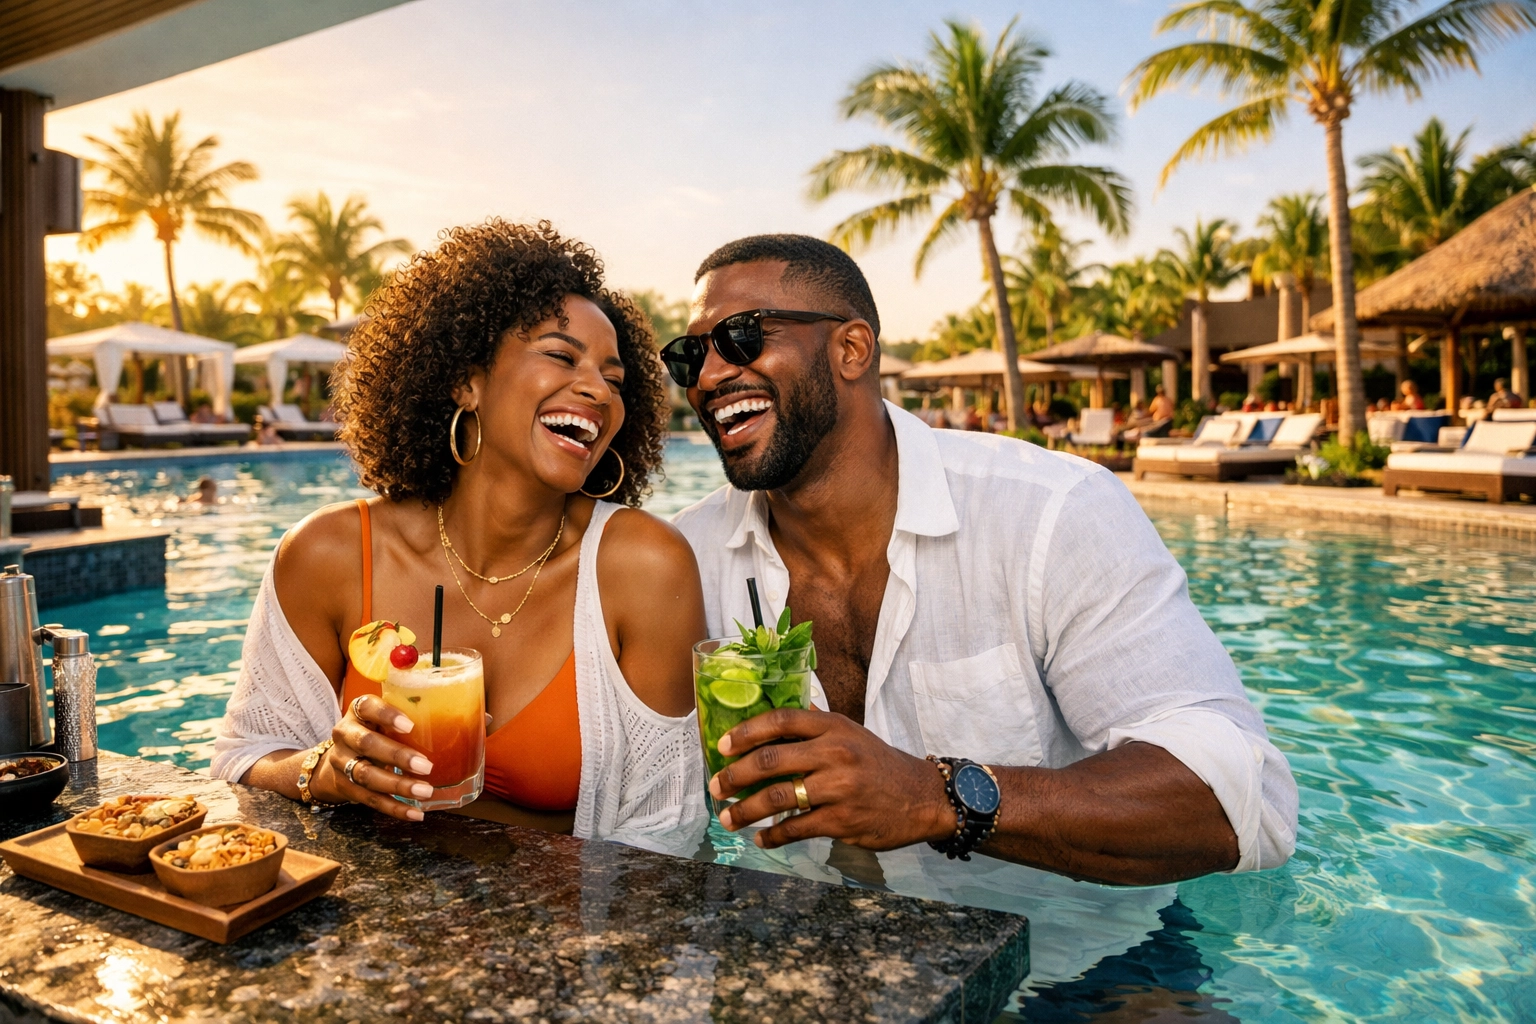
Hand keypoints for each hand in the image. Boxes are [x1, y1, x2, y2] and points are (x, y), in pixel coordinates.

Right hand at [311, 695, 435, 821]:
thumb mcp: (388, 718)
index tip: (409, 725)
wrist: (340, 756)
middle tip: (426, 766)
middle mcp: (345, 735)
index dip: (386, 715)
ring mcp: (341, 762)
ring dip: (398, 785)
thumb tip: (477, 717)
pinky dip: (394, 808)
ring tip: (425, 791)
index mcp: (358, 711)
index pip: (367, 706)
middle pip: (366, 744)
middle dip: (397, 756)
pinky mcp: (345, 787)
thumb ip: (419, 715)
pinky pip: (370, 800)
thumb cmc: (376, 731)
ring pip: (367, 775)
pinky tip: (415, 813)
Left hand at [708, 709, 955, 850]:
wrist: (923, 798)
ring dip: (745, 811)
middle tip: (715, 786)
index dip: (746, 731)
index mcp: (834, 727)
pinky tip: (761, 839)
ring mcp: (838, 788)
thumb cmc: (879, 764)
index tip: (722, 745)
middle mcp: (834, 753)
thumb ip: (816, 724)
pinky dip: (773, 836)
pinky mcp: (842, 820)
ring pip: (777, 799)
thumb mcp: (852, 734)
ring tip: (728, 818)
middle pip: (770, 761)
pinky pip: (796, 829)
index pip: (781, 720)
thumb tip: (779, 710)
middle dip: (734, 776)